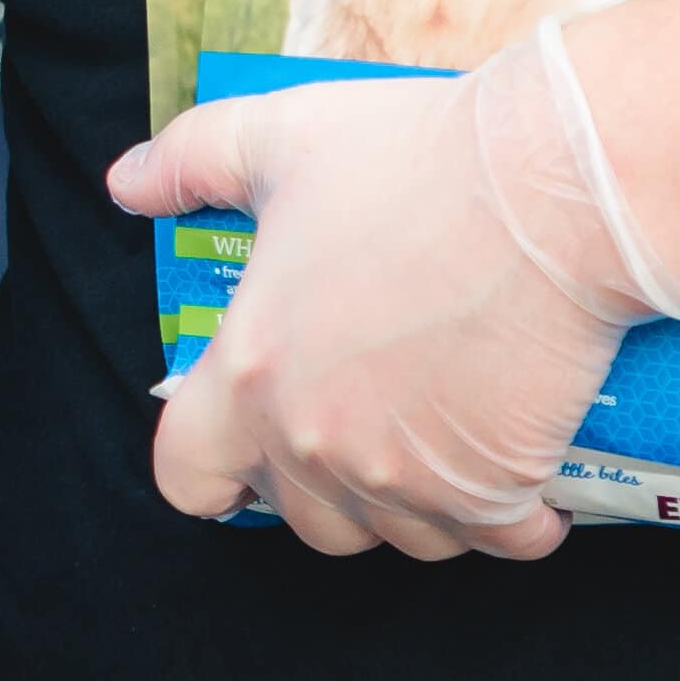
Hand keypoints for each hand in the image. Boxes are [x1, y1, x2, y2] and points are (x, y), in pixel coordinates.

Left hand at [106, 29, 679, 560]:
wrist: (552, 188)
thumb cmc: (417, 160)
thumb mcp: (279, 137)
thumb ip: (189, 162)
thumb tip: (127, 184)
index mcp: (251, 372)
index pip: (187, 477)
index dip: (210, 470)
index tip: (244, 457)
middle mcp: (317, 444)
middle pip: (304, 519)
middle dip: (328, 486)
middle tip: (370, 424)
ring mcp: (408, 478)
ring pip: (401, 539)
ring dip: (418, 507)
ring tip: (445, 447)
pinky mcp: (496, 489)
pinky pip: (499, 542)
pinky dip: (515, 523)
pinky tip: (526, 481)